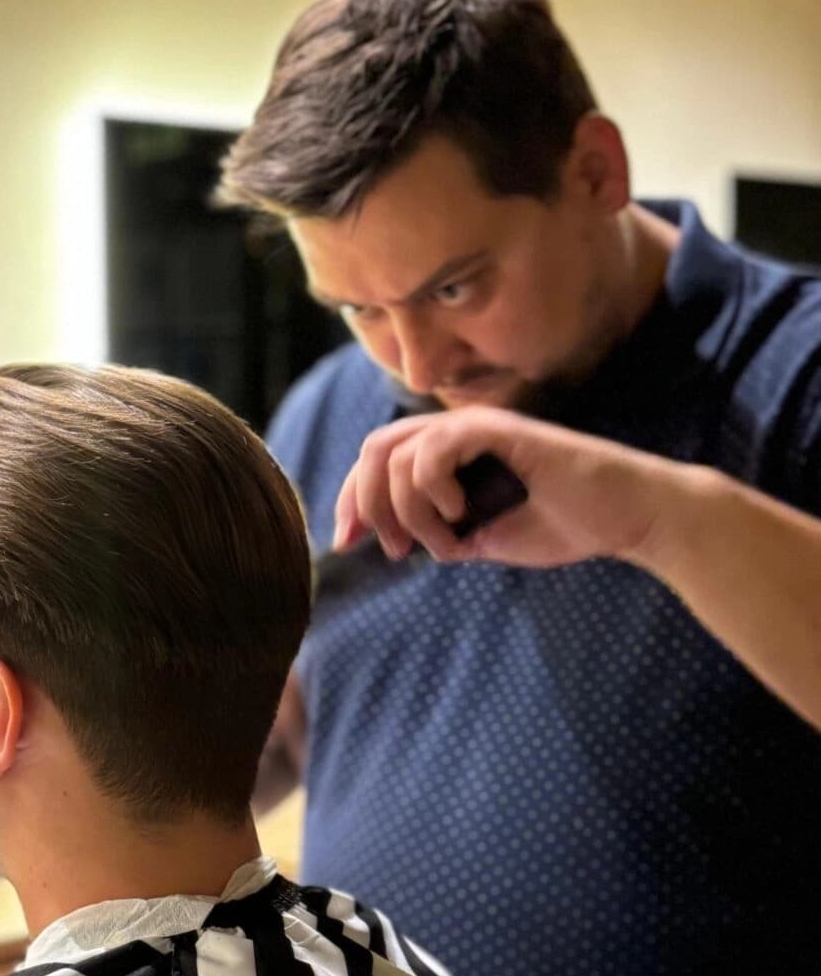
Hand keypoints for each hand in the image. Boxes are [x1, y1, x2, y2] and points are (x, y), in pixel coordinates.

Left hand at [334, 407, 690, 572]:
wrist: (629, 518)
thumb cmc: (568, 525)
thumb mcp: (487, 540)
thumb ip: (441, 535)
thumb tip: (396, 540)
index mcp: (452, 452)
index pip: (375, 460)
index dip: (349, 498)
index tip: (346, 542)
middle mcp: (457, 431)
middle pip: (373, 451)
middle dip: (364, 504)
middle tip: (392, 549)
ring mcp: (478, 426)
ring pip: (397, 457)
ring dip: (408, 512)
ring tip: (446, 539)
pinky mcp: (500, 429)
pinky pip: (433, 449)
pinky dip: (432, 490)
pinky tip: (461, 514)